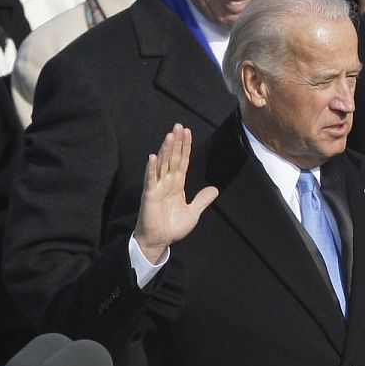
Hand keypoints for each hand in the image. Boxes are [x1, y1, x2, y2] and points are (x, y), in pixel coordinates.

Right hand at [135, 124, 218, 263]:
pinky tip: (153, 156)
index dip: (185, 147)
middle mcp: (167, 182)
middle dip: (176, 142)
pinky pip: (150, 179)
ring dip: (166, 149)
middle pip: (173, 158)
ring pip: (163, 164)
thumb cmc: (173, 227)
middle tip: (179, 125)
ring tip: (170, 135)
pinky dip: (151, 168)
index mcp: (177, 184)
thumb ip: (202, 200)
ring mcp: (157, 187)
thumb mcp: (193, 212)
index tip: (187, 132)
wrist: (160, 240)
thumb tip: (215, 189)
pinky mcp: (149, 195)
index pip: (182, 161)